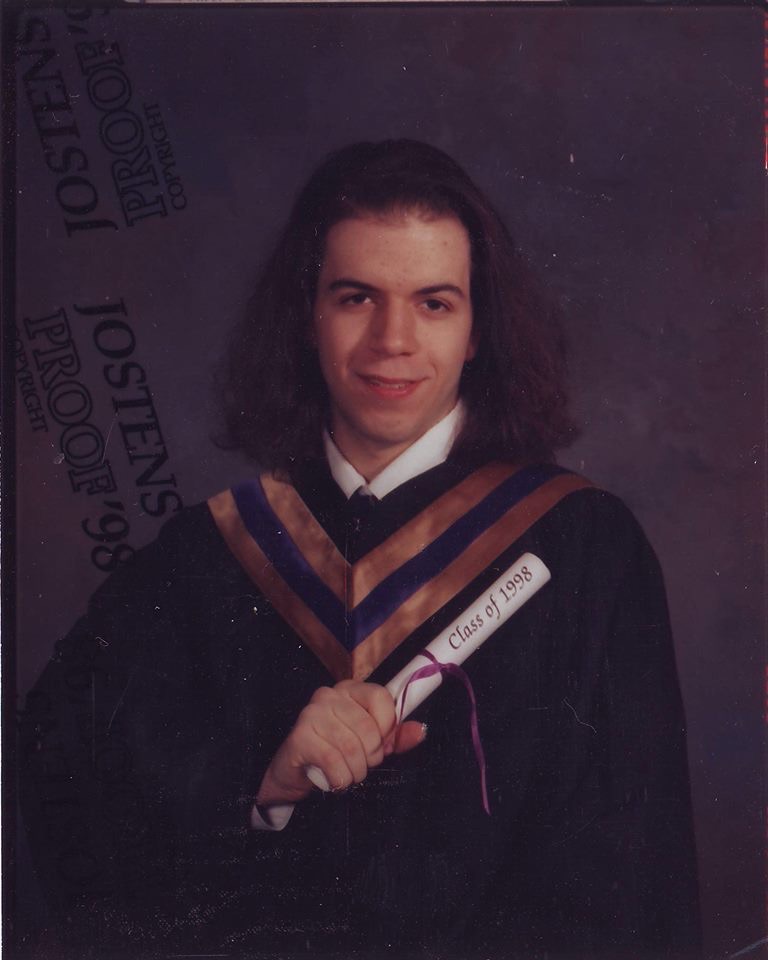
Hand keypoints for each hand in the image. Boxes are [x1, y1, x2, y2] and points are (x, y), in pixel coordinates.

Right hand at [255, 680, 425, 807]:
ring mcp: (312, 713)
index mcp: (350, 689)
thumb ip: (396, 737)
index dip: (387, 728)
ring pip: (352, 749)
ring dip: (355, 771)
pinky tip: (334, 780)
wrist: (295, 774)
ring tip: (347, 773)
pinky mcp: (299, 736)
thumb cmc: (335, 753)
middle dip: (370, 757)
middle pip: (368, 729)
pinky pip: (333, 761)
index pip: (381, 699)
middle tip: (360, 764)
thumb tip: (420, 730)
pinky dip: (339, 779)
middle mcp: (329, 695)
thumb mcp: (370, 745)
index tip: (380, 745)